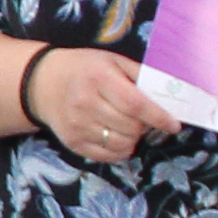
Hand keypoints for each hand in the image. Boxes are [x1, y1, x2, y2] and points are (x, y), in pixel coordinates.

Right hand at [30, 43, 178, 165]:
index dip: (158, 117)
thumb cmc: (85, 69)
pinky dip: (121, 150)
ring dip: (134, 139)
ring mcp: (77, 125)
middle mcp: (85, 103)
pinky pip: (108, 156)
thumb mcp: (112, 61)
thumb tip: (169, 93)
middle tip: (144, 118)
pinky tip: (118, 137)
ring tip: (129, 127)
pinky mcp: (73, 143)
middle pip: (130, 127)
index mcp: (98, 77)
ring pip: (122, 144)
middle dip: (145, 126)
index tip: (174, 124)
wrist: (43, 83)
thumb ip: (139, 75)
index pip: (135, 104)